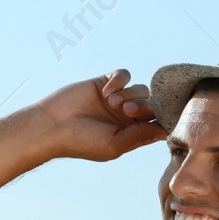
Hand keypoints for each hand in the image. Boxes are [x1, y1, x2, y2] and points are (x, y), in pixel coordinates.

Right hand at [33, 69, 166, 161]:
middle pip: (153, 105)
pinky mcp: (106, 83)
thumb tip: (164, 131)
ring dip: (130, 94)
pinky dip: (120, 80)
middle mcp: (128, 116)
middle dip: (144, 106)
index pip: (158, 124)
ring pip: (141, 89)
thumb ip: (139, 136)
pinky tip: (106, 91)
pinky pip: (124, 75)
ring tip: (111, 103)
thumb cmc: (82, 141)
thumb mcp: (114, 145)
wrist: (53, 125)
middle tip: (128, 111)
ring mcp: (118, 99)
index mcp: (132, 134)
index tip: (158, 118)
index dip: (163, 119)